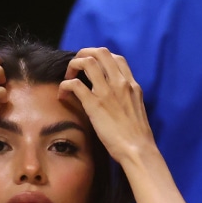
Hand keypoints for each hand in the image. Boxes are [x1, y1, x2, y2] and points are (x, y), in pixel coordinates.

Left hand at [61, 48, 154, 164]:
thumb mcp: (137, 109)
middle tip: (76, 66)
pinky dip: (65, 86)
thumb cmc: (138, 137)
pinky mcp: (94, 104)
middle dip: (84, 54)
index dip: (100, 57)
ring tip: (68, 76)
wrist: (138, 150)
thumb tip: (115, 97)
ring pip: (87, 61)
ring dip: (73, 65)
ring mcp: (107, 92)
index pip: (117, 58)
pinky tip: (63, 95)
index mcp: (132, 85)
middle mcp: (120, 83)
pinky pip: (74, 84)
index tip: (92, 68)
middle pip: (101, 52)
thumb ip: (127, 98)